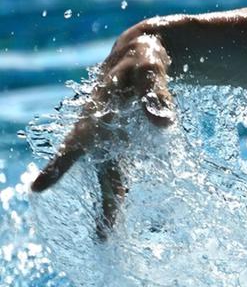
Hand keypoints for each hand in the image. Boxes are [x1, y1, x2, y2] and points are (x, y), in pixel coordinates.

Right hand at [30, 27, 176, 237]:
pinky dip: (122, 188)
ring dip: (111, 204)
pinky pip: (124, 167)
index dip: (59, 165)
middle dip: (104, 202)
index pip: (77, 142)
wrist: (141, 53)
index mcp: (97, 112)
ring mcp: (112, 137)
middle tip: (101, 237)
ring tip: (106, 236)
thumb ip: (154, 94)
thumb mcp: (149, 69)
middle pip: (100, 171)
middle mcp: (99, 130)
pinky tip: (119, 209)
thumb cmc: (141, 59)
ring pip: (111, 175)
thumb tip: (164, 123)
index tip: (38, 187)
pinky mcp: (127, 139)